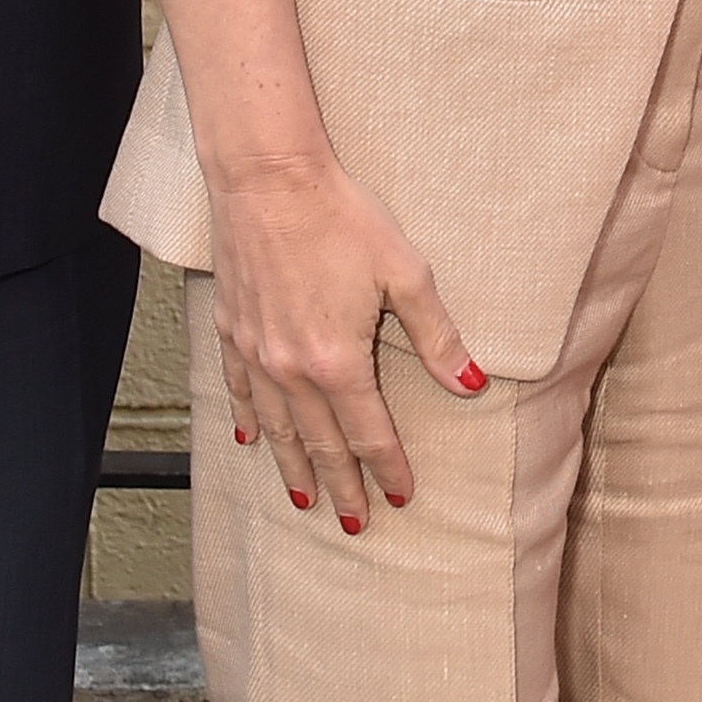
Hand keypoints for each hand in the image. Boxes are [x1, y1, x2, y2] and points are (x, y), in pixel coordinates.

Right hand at [201, 151, 483, 533]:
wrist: (268, 177)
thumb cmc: (342, 217)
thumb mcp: (404, 272)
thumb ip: (436, 336)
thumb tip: (471, 384)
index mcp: (337, 362)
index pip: (369, 433)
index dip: (388, 468)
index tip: (401, 497)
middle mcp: (291, 369)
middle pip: (321, 443)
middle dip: (341, 486)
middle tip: (354, 524)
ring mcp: (255, 353)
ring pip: (277, 428)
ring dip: (293, 467)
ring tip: (305, 499)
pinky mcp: (231, 330)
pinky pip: (239, 392)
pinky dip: (248, 421)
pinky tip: (249, 442)